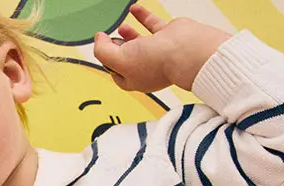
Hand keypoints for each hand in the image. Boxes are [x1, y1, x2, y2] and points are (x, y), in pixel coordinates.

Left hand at [93, 4, 231, 91]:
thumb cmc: (157, 61)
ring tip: (120, 27)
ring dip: (128, 34)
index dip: (106, 62)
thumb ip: (103, 51)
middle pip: (127, 58)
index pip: (116, 73)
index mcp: (135, 79)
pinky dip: (142, 16)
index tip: (101, 48)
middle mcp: (148, 67)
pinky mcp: (167, 36)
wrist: (185, 50)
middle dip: (116, 48)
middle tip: (108, 39)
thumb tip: (98, 39)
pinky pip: (152, 24)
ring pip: (140, 42)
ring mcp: (159, 51)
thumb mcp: (118, 60)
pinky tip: (134, 9)